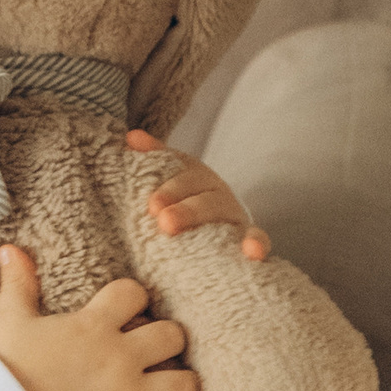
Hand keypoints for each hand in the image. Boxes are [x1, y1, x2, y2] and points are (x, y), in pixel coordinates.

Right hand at [0, 242, 199, 390]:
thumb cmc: (7, 369)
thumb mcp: (10, 320)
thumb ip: (18, 284)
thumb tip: (10, 248)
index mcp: (95, 325)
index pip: (135, 292)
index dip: (134, 297)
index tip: (127, 308)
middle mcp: (120, 357)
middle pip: (174, 335)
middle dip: (170, 340)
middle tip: (157, 351)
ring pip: (185, 386)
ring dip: (182, 388)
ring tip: (172, 390)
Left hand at [129, 129, 268, 259]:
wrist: (216, 223)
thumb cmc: (185, 197)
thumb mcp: (171, 174)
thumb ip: (154, 156)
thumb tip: (131, 137)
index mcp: (198, 179)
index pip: (187, 179)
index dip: (171, 191)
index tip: (152, 207)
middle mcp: (219, 194)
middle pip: (205, 201)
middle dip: (186, 211)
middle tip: (164, 223)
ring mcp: (236, 216)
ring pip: (228, 216)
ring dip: (216, 228)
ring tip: (198, 241)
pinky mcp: (250, 237)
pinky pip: (259, 238)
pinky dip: (258, 244)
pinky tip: (253, 253)